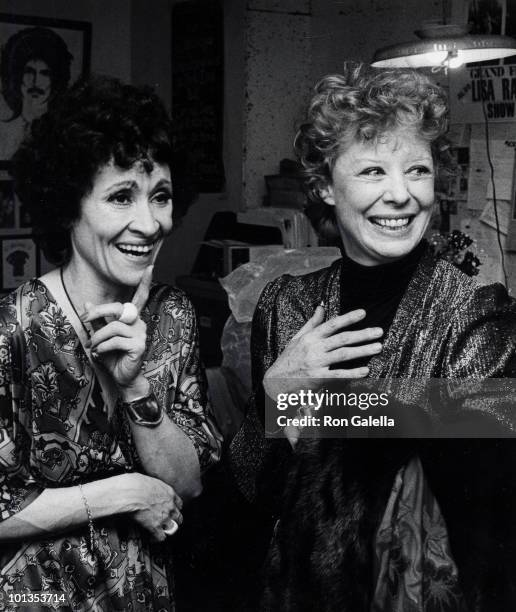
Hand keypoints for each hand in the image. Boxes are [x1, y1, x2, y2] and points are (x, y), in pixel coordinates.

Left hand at [83, 266, 152, 390]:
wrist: (122, 378)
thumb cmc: (113, 357)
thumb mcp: (101, 337)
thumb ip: (96, 321)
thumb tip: (86, 303)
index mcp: (132, 319)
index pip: (140, 298)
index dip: (145, 283)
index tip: (150, 267)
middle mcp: (139, 323)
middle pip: (118, 308)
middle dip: (98, 312)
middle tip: (84, 319)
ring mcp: (141, 334)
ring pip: (112, 327)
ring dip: (97, 337)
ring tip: (94, 347)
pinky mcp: (139, 345)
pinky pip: (115, 340)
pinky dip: (103, 347)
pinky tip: (101, 354)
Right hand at [121, 473, 182, 541]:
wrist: (132, 493)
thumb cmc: (136, 484)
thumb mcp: (150, 480)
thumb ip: (154, 487)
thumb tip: (147, 487)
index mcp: (169, 493)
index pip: (178, 504)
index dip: (174, 508)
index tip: (171, 510)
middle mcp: (170, 506)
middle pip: (178, 517)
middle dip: (174, 520)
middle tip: (169, 523)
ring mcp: (164, 516)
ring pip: (172, 528)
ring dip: (167, 530)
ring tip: (162, 532)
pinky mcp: (155, 526)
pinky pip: (161, 537)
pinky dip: (156, 539)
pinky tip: (152, 538)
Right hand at [264, 305, 382, 386]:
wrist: (276, 380)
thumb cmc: (289, 358)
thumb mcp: (298, 337)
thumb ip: (312, 323)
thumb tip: (322, 306)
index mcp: (310, 337)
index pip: (332, 324)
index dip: (348, 318)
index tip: (363, 313)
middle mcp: (314, 348)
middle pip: (342, 339)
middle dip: (362, 334)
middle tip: (379, 331)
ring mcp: (316, 363)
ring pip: (343, 354)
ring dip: (362, 350)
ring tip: (378, 347)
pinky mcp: (318, 378)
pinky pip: (338, 374)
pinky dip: (352, 373)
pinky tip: (365, 371)